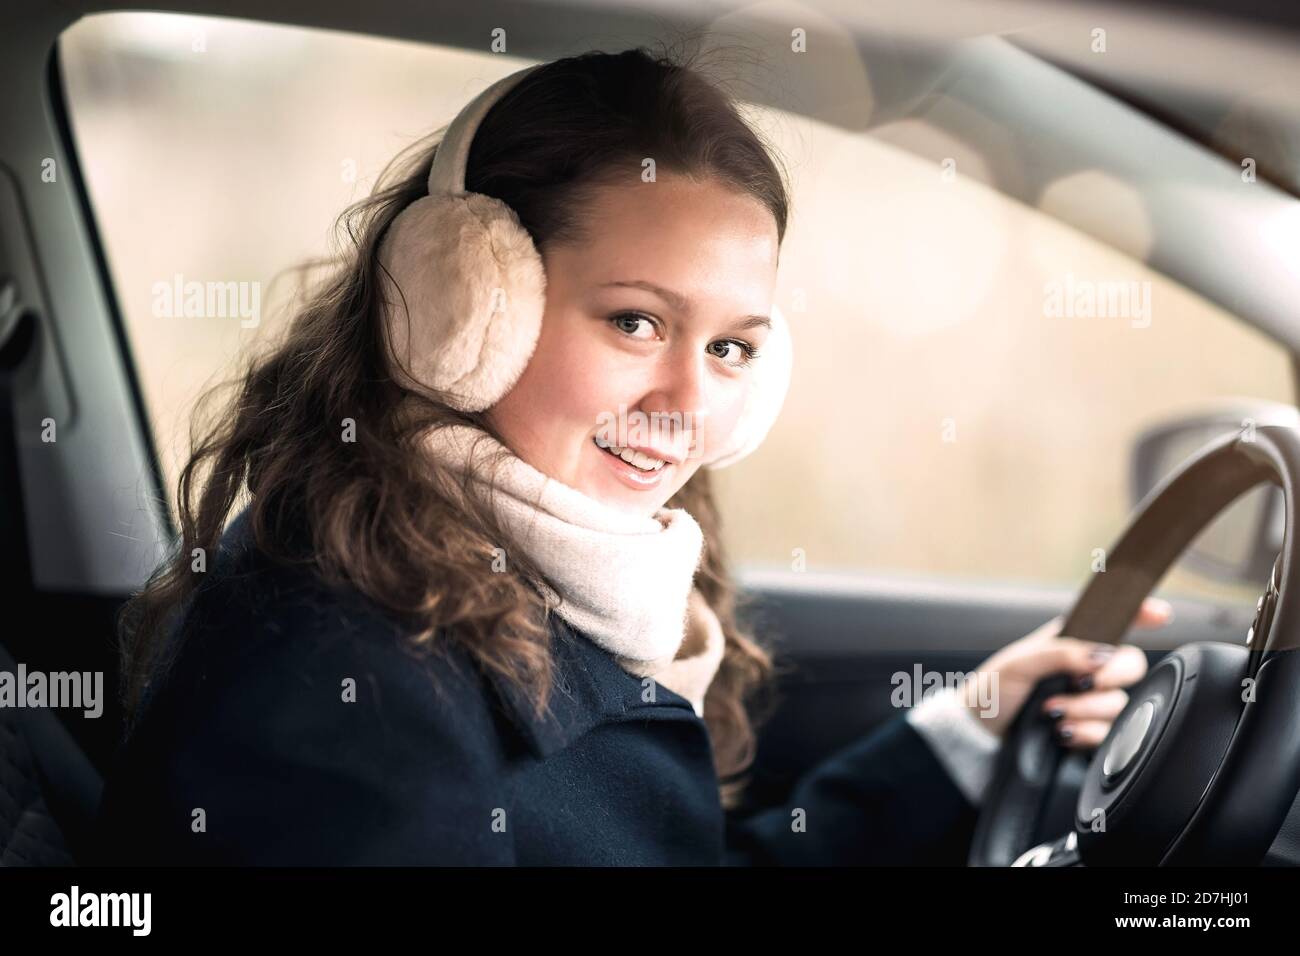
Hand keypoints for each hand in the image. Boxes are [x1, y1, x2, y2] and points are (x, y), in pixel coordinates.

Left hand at [955, 597, 1171, 744]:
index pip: (1114, 623)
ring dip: (1086, 708)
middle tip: (1081, 682)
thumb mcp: (1019, 662)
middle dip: (1112, 674)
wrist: (980, 733)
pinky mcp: (1091, 733)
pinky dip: (1087, 733)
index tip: (1161, 614)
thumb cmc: (994, 689)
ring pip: (1119, 703)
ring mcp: (1091, 702)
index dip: (1143, 614)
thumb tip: (1100, 656)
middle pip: (1132, 665)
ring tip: (1051, 712)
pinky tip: (1062, 732)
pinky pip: (1111, 734)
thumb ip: (1061, 653)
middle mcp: (1087, 670)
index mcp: (1072, 643)